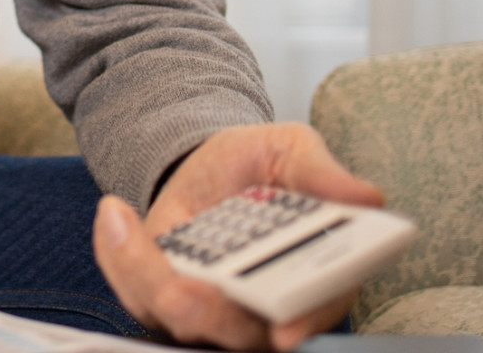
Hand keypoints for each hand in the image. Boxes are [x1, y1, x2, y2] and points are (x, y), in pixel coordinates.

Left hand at [91, 123, 384, 350]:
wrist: (208, 162)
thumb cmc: (262, 163)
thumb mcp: (291, 150)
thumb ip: (320, 172)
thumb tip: (367, 196)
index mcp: (311, 273)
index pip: (315, 310)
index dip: (303, 322)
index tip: (283, 329)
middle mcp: (261, 305)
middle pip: (240, 333)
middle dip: (210, 317)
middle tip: (181, 291)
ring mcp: (210, 307)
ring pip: (179, 319)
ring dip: (148, 279)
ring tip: (125, 227)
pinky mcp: (163, 296)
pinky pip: (136, 291)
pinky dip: (118, 256)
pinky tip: (114, 213)